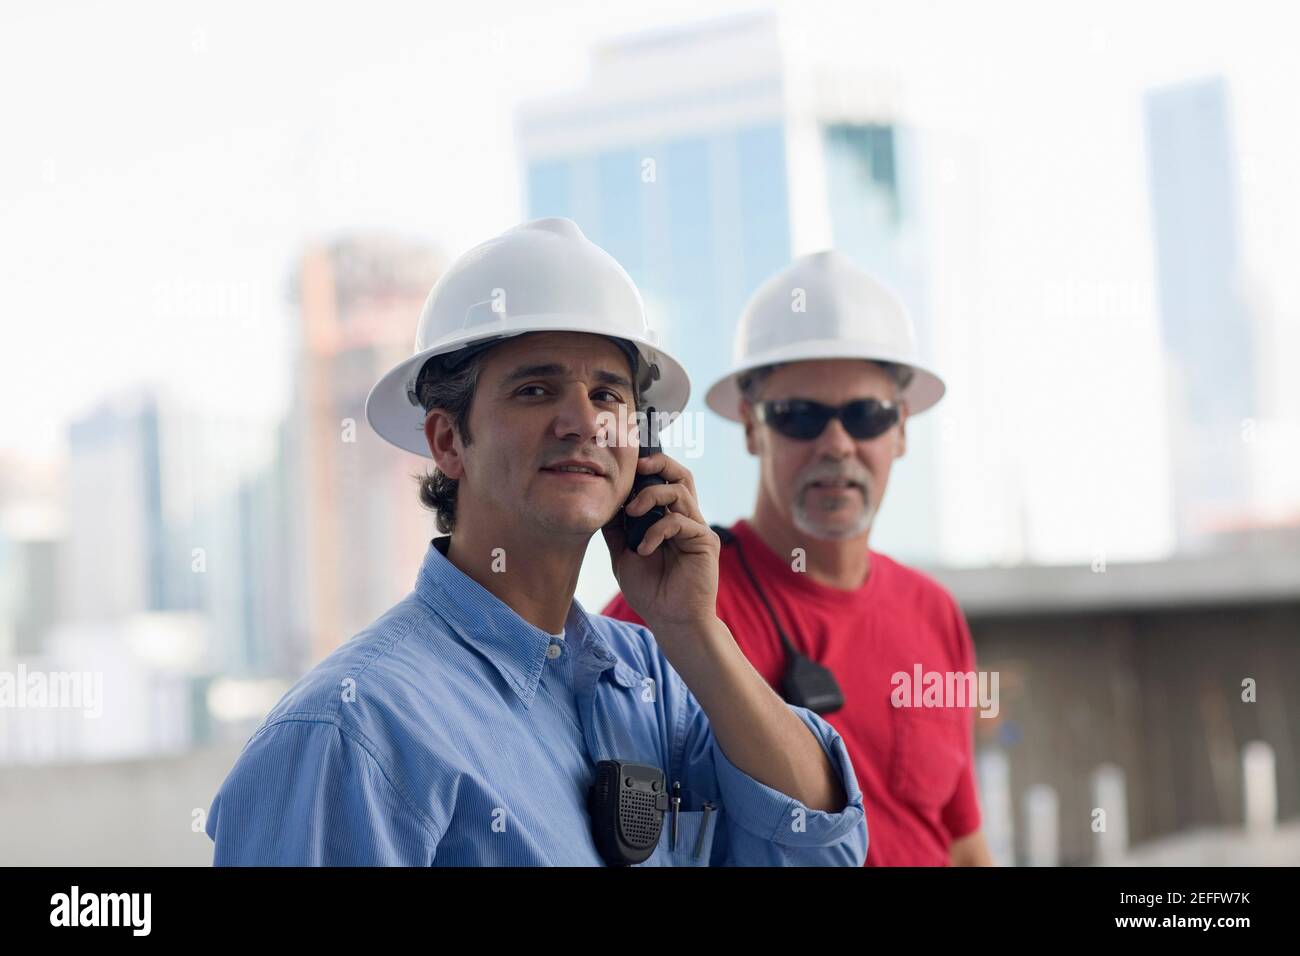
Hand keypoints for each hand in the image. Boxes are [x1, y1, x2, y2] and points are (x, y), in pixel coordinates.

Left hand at [601, 451, 719, 631]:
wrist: (670, 621)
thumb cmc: (650, 591)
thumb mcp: (622, 555)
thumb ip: (617, 529)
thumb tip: (604, 503)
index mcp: (668, 518)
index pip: (664, 480)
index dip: (649, 467)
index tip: (624, 468)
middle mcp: (686, 518)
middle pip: (681, 474)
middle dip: (659, 463)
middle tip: (636, 467)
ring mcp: (697, 528)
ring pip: (679, 491)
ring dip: (650, 496)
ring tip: (631, 513)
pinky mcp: (705, 541)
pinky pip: (680, 521)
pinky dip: (657, 530)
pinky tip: (644, 549)